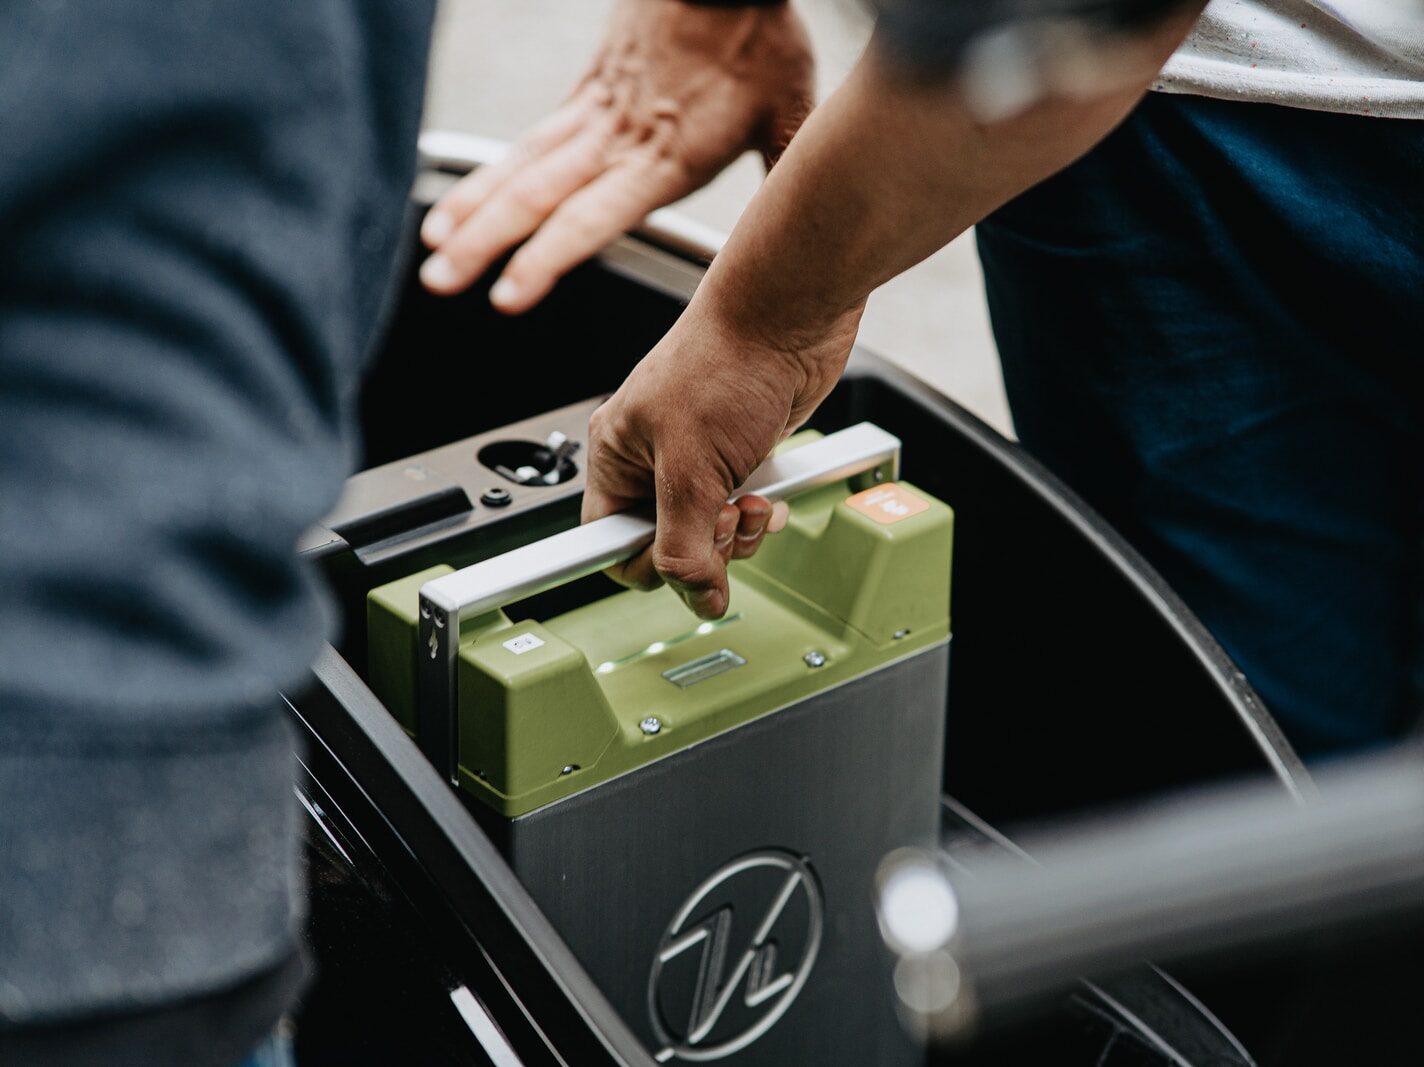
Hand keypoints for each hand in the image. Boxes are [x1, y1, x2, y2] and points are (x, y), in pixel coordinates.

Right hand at [419, 0, 813, 312]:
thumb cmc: (758, 36)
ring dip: (473, 212)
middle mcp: (619, 138)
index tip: (508, 295)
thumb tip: (816, 233)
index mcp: (666, 156)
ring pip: (521, 167)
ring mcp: (596, 113)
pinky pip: (528, 141)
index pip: (590, 215)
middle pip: (538, 196)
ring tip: (432, 250)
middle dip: (485, 245)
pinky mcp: (586, 94)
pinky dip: (489, 174)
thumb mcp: (790, 113)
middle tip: (439, 282)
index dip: (546, 257)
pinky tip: (461, 200)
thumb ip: (790, 174)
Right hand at [581, 294, 860, 619]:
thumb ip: (685, 544)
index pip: (608, 542)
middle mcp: (651, 458)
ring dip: (737, 533)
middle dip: (705, 545)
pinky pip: (741, 511)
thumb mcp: (693, 469)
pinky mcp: (739, 455)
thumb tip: (694, 596)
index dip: (645, 564)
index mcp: (616, 455)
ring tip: (751, 504)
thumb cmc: (728, 362)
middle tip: (725, 519)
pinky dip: (759, 514)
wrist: (789, 317)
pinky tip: (768, 495)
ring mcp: (697, 458)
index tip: (678, 569)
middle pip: (665, 544)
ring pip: (707, 533)